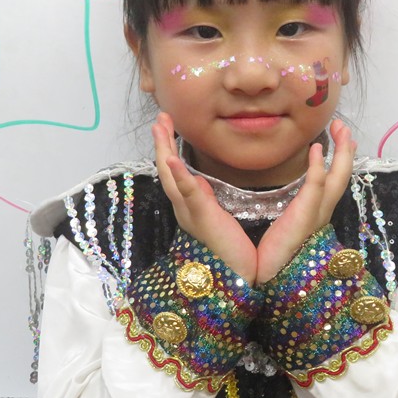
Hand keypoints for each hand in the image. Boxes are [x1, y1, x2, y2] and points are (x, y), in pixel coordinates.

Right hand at [151, 113, 257, 280]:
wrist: (237, 280)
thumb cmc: (233, 253)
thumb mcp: (217, 218)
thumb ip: (206, 200)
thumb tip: (200, 181)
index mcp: (190, 207)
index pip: (175, 174)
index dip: (168, 150)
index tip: (167, 127)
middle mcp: (185, 209)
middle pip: (167, 171)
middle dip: (162, 143)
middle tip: (160, 117)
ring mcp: (191, 213)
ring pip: (171, 177)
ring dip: (164, 150)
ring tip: (160, 127)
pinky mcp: (203, 218)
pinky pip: (188, 193)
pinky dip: (179, 174)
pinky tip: (170, 157)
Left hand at [254, 119, 355, 282]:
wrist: (266, 282)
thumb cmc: (269, 257)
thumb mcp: (281, 226)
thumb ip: (284, 210)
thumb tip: (281, 198)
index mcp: (313, 214)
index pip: (331, 182)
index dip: (337, 160)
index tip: (336, 138)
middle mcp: (320, 214)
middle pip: (341, 177)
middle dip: (345, 150)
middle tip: (343, 125)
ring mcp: (315, 216)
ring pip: (336, 179)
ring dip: (341, 153)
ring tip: (341, 129)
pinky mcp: (304, 219)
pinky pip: (315, 189)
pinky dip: (318, 168)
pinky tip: (316, 149)